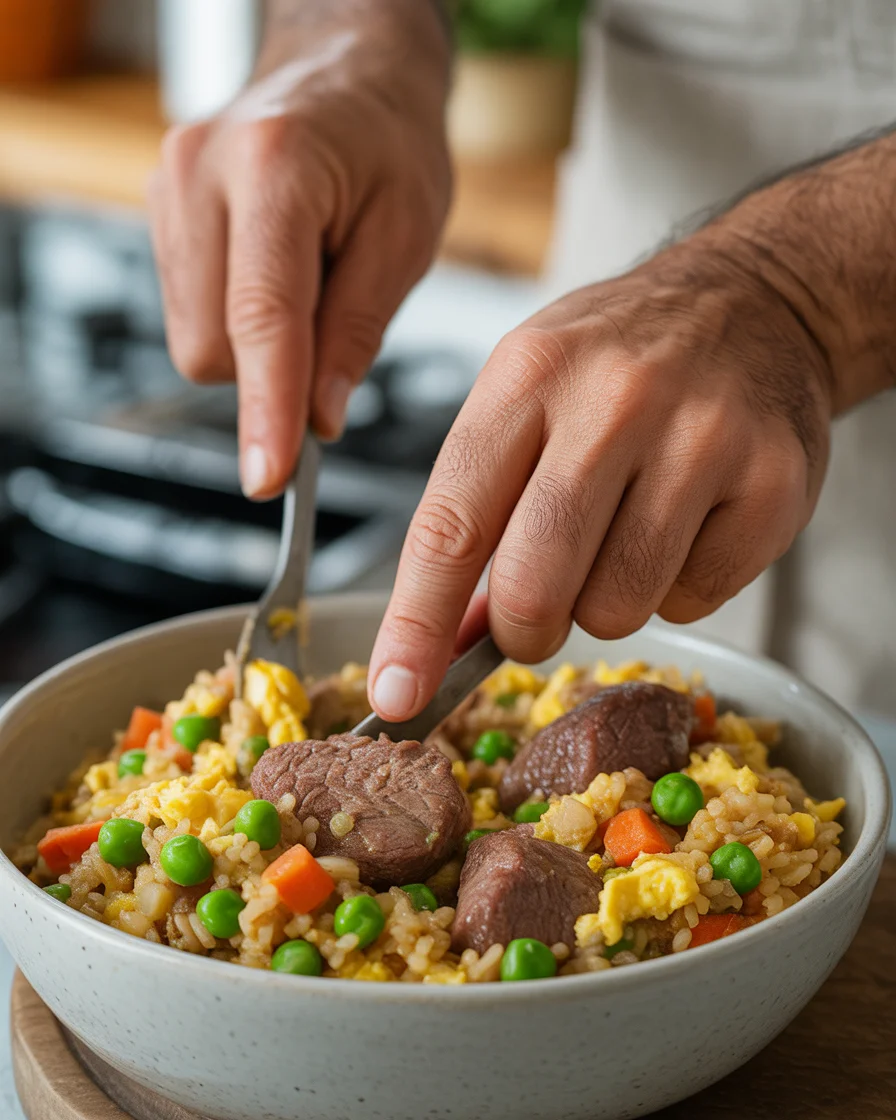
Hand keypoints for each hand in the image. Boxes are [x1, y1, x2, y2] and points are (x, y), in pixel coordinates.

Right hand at [149, 2, 450, 497]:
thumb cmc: (388, 143)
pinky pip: (190, 312)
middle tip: (333, 330)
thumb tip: (321, 419)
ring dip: (253, 347)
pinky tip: (276, 277)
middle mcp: (201, 174)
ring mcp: (169, 189)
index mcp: (274, 168)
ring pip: (193, 338)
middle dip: (269, 374)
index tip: (271, 476)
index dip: (266, 409)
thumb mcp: (406, 236)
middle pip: (208, 345)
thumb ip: (358, 331)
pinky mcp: (161, 211)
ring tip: (309, 283)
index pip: (260, 318)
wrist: (347, 74)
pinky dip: (236, 322)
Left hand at [368, 237, 833, 718]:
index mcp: (528, 376)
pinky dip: (675, 590)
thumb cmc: (616, 361)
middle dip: (523, 628)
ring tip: (623, 535)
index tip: (396, 693)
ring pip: (616, 609)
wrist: (752, 302)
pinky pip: (692, 603)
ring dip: (604, 603)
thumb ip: (476, 508)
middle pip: (534, 586)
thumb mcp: (524, 394)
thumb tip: (440, 638)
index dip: (417, 625)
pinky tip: (685, 525)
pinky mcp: (773, 486)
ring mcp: (702, 441)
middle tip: (536, 608)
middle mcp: (615, 401)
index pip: (450, 526)